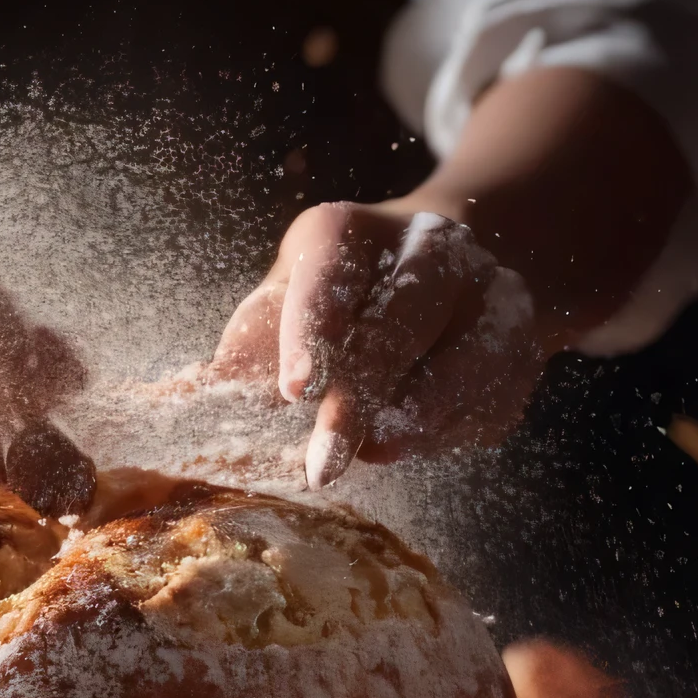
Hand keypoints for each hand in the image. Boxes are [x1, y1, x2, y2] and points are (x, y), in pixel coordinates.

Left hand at [211, 202, 545, 487]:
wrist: (444, 279)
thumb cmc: (333, 305)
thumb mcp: (280, 308)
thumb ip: (241, 354)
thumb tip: (178, 405)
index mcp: (349, 232)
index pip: (329, 273)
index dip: (311, 329)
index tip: (291, 389)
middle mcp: (427, 247)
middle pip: (399, 321)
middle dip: (360, 400)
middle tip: (323, 464)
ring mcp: (484, 289)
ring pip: (462, 359)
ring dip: (417, 417)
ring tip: (375, 456)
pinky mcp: (518, 341)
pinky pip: (489, 394)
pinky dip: (451, 429)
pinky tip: (415, 444)